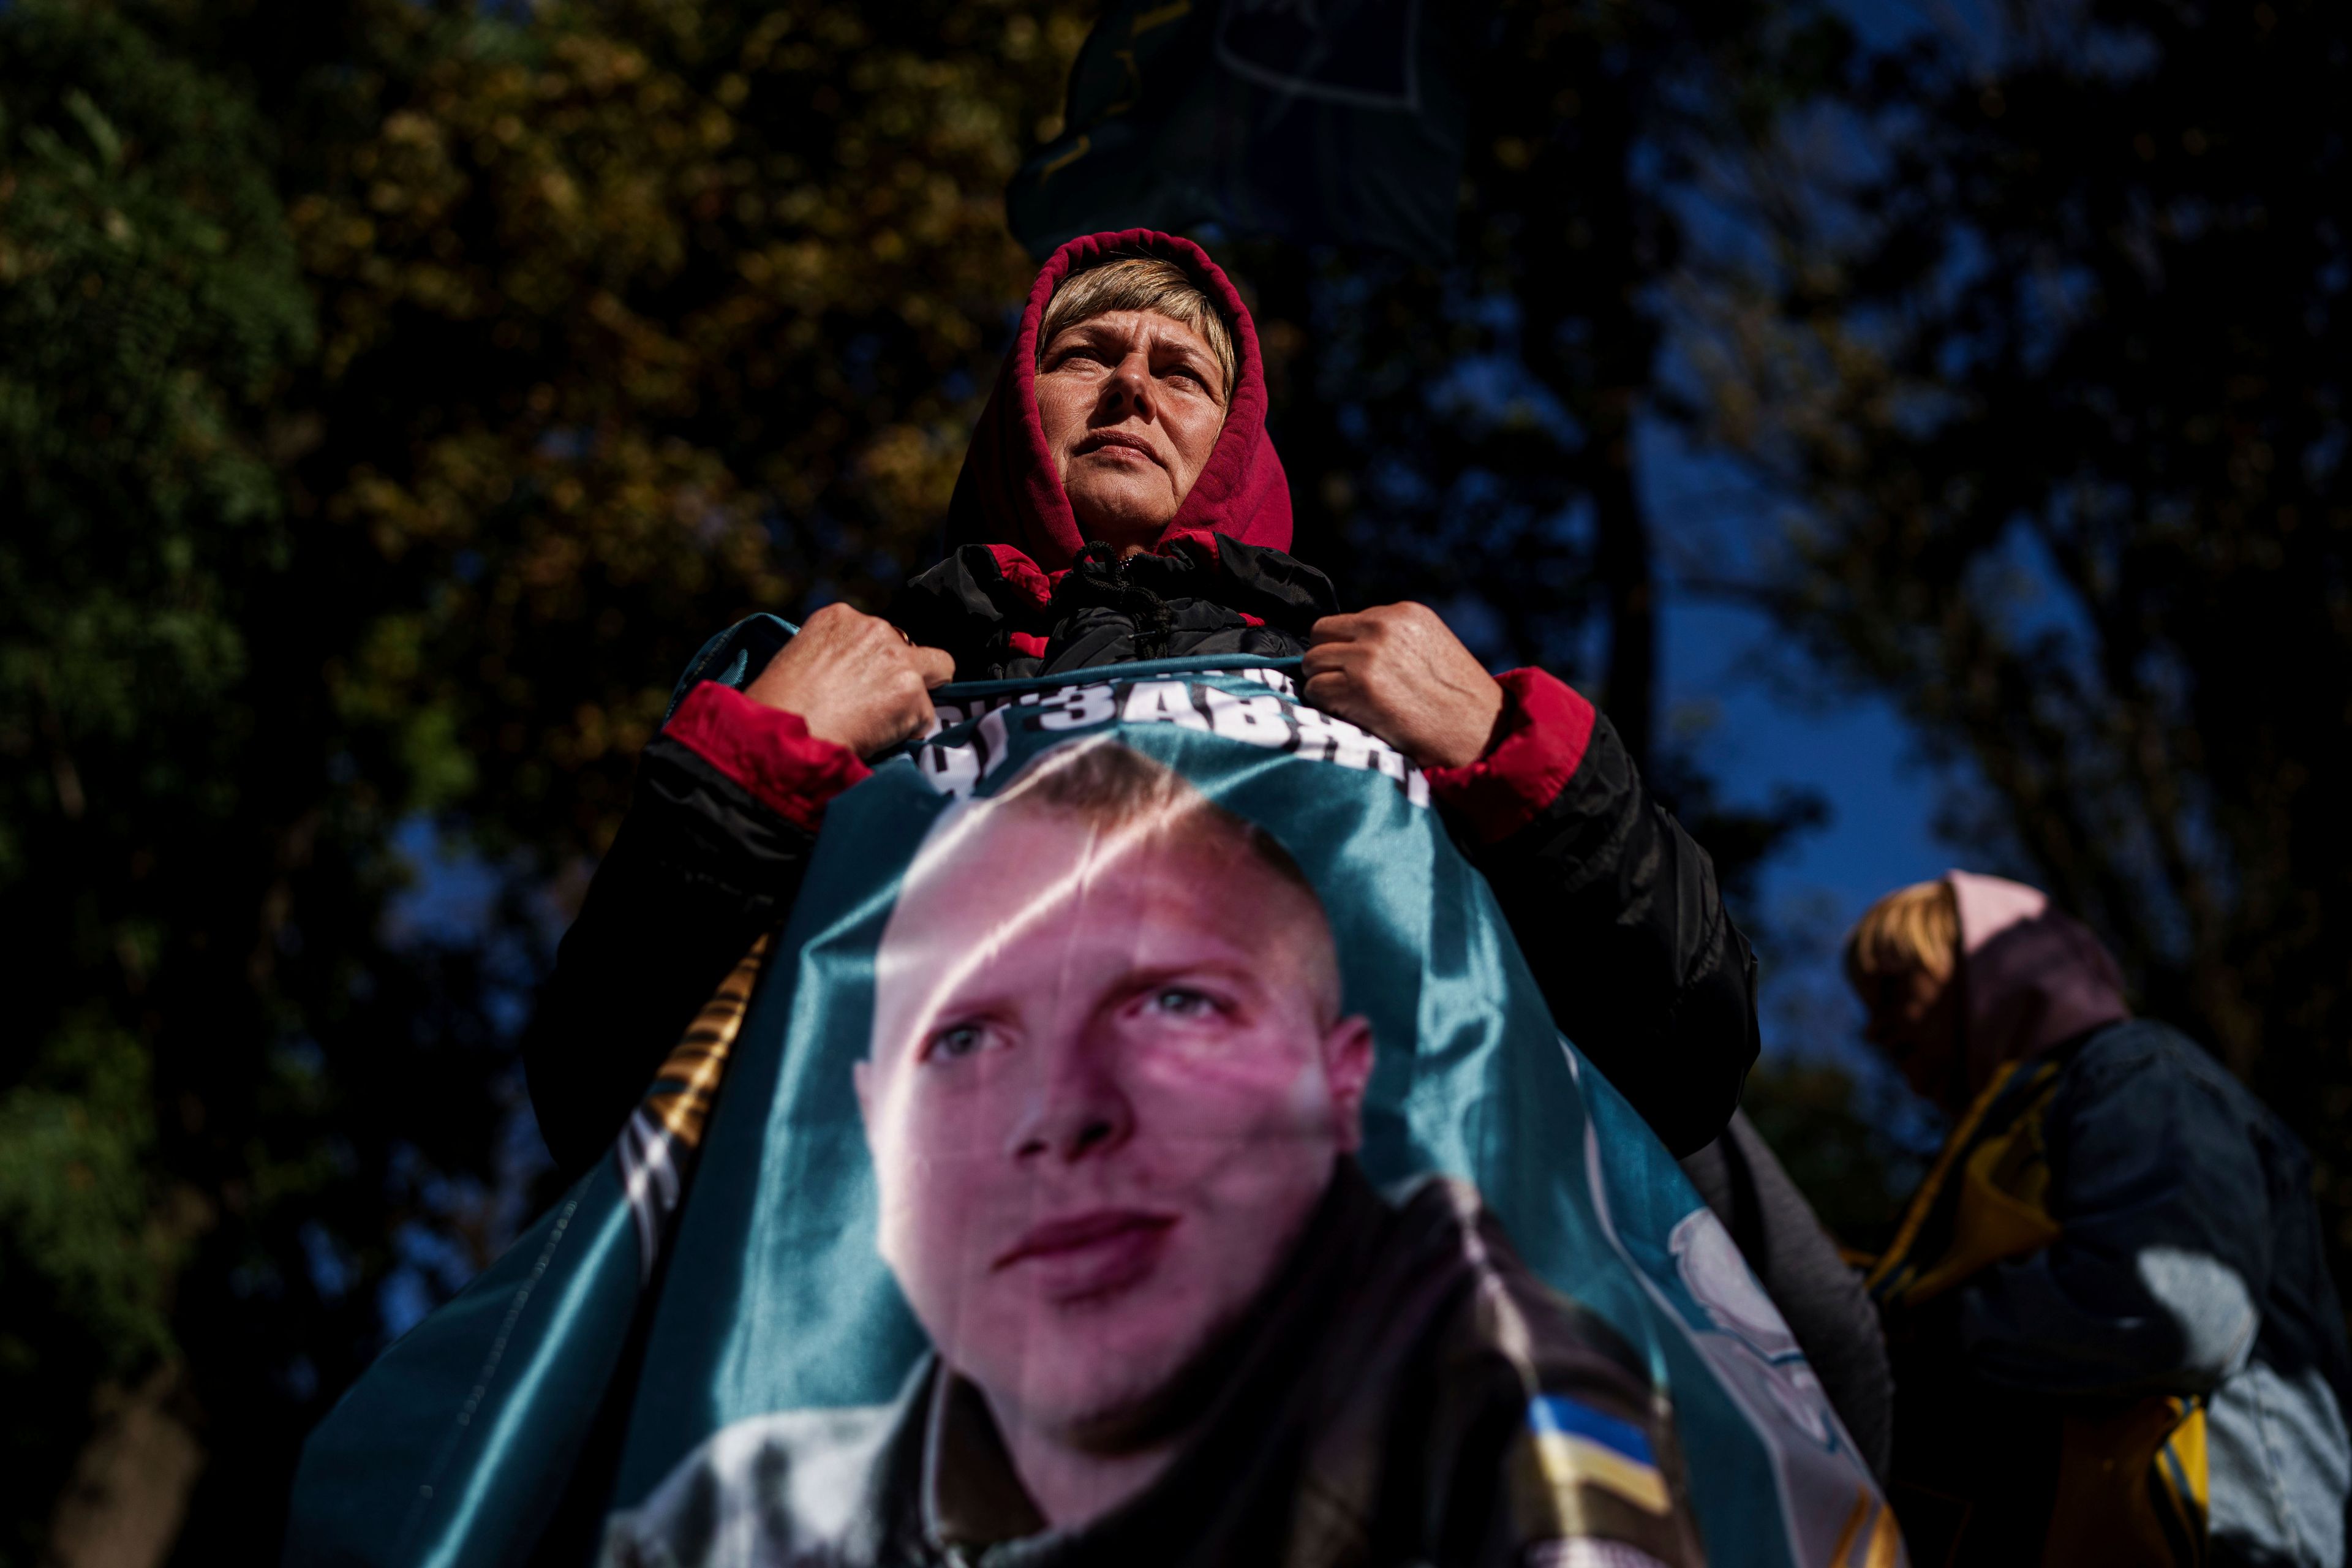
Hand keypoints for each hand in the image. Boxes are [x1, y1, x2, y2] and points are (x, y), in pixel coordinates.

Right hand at [741, 603, 954, 757]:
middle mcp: (873, 627)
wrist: (780, 733)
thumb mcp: (798, 659)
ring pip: (936, 671)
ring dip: (913, 699)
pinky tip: (878, 739)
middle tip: (879, 703)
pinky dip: (909, 731)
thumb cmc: (776, 707)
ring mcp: (897, 657)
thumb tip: (854, 675)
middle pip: (912, 647)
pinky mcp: (912, 690)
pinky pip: (926, 716)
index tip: (862, 683)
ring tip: (879, 725)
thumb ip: (836, 655)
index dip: (874, 661)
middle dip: (902, 672)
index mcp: (840, 617)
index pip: (877, 633)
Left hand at [1302, 603, 1504, 770]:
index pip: (1347, 622)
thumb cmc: (1460, 702)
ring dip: (1326, 686)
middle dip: (1329, 662)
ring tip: (1355, 705)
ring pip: (1313, 663)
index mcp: (1404, 613)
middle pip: (1321, 634)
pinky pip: (1315, 690)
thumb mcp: (1431, 649)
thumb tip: (1347, 649)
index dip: (1347, 651)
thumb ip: (1393, 640)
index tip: (1364, 675)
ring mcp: (1368, 654)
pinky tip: (1356, 717)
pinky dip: (1328, 707)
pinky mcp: (1358, 686)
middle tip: (1350, 690)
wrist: (1484, 734)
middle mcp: (1383, 625)